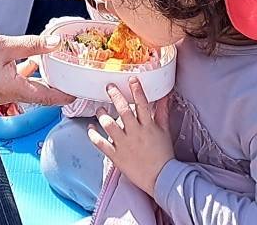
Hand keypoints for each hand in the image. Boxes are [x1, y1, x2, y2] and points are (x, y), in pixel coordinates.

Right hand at [0, 32, 74, 106]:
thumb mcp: (6, 44)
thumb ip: (33, 45)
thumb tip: (56, 43)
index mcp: (12, 89)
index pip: (46, 97)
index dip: (64, 96)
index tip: (79, 94)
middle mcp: (8, 96)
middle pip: (40, 95)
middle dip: (57, 87)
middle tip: (73, 79)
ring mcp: (2, 93)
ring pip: (30, 88)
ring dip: (43, 79)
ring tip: (58, 68)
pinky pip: (19, 83)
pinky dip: (29, 74)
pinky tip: (33, 61)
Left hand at [88, 78, 173, 197]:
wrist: (161, 178)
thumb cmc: (163, 154)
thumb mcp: (165, 131)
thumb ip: (162, 112)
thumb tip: (166, 96)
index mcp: (148, 126)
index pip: (143, 104)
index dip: (136, 90)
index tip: (131, 79)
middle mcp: (135, 133)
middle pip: (123, 110)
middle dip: (115, 96)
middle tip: (109, 87)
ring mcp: (124, 144)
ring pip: (109, 125)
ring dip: (102, 115)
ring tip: (99, 110)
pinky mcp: (116, 156)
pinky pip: (101, 144)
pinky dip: (93, 135)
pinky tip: (90, 128)